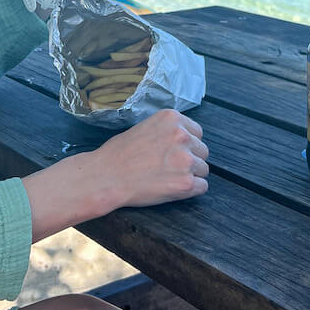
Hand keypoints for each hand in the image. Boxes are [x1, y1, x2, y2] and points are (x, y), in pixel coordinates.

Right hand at [21, 109, 207, 241]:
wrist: (106, 176)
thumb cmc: (119, 153)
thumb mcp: (145, 127)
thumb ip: (167, 130)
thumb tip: (184, 139)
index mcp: (172, 118)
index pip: (197, 132)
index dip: (186, 145)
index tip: (173, 153)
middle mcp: (182, 136)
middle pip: (202, 151)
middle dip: (190, 160)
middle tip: (169, 167)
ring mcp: (186, 160)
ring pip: (203, 169)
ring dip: (190, 175)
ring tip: (168, 178)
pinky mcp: (185, 183)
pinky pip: (202, 187)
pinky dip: (190, 190)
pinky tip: (172, 189)